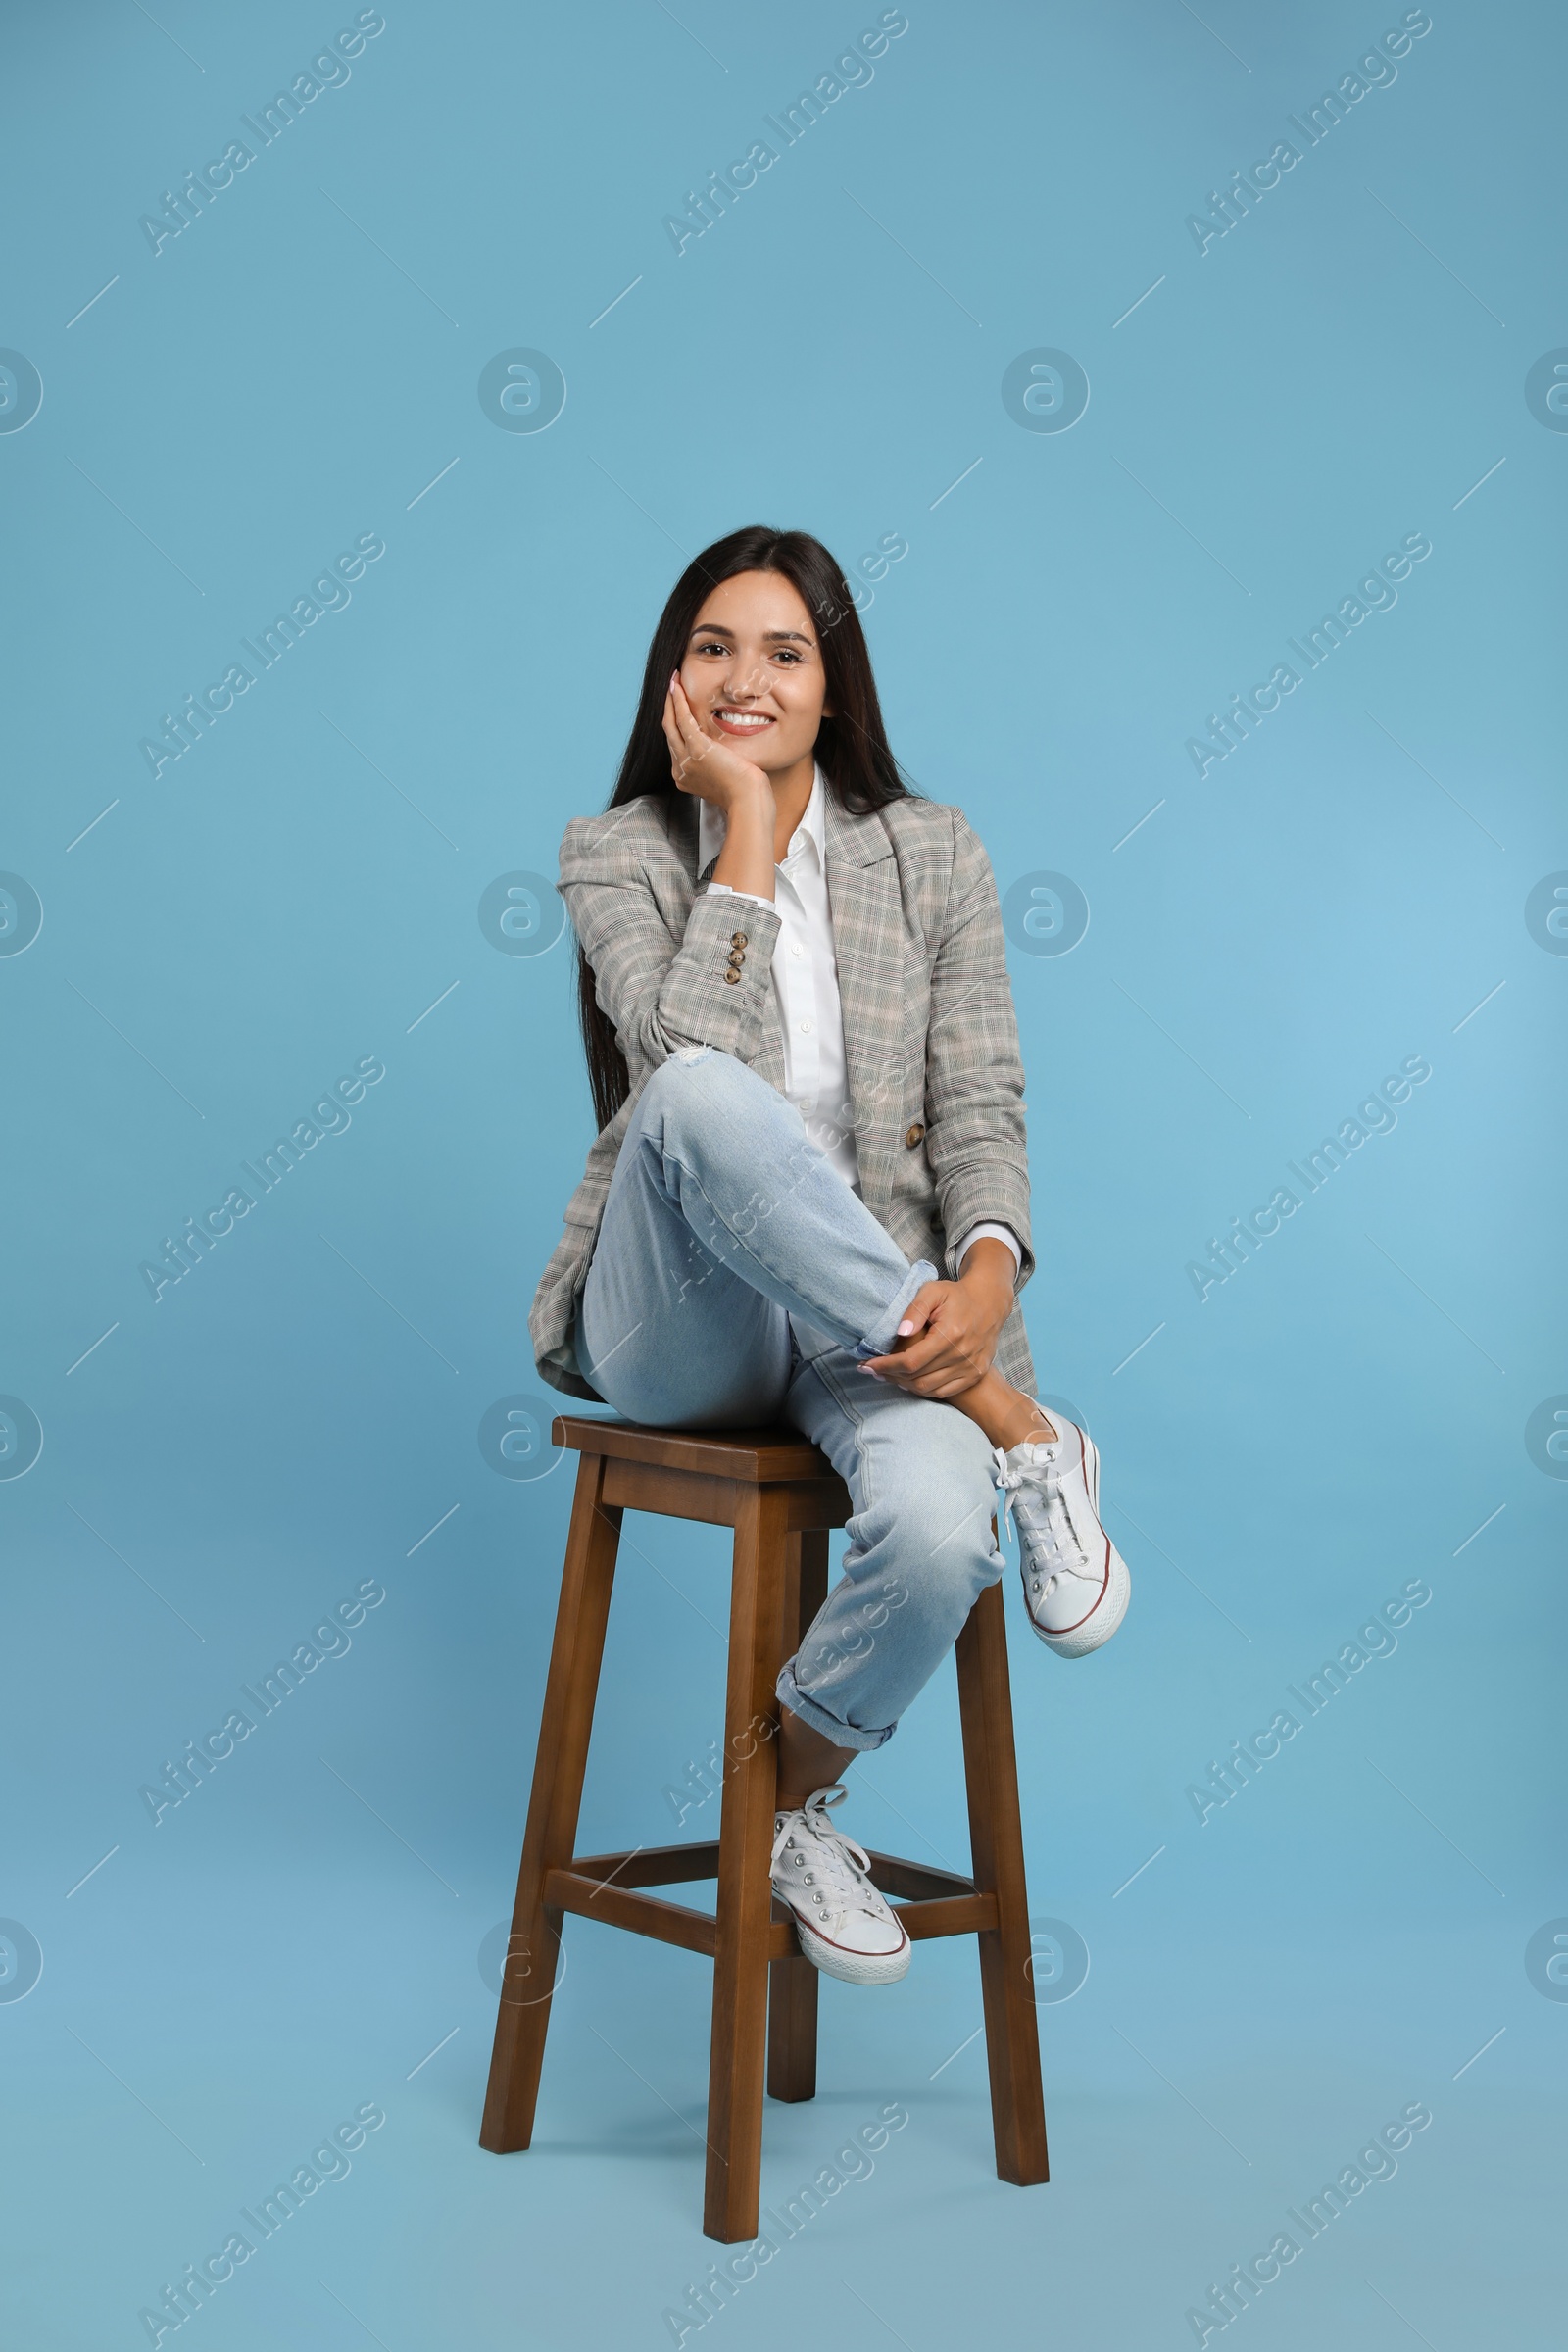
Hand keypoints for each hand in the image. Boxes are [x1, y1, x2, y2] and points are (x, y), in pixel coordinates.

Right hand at [662, 672, 769, 811]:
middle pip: (669, 733)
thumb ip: (718, 766)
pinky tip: (677, 686)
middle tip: (671, 686)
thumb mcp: (726, 779)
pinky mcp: (696, 749)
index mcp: (685, 777)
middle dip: (669, 708)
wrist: (749, 801)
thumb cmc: (746, 793)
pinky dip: (677, 701)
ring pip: (670, 724)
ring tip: (673, 680)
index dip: (676, 723)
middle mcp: (680, 770)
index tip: (679, 706)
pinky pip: (681, 719)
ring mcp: (685, 760)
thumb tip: (724, 755)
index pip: (676, 745)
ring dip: (670, 700)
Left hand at [860, 1255, 1012, 1399]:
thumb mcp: (933, 1291)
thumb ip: (914, 1309)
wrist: (989, 1303)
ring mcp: (971, 1368)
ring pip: (928, 1388)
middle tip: (873, 1369)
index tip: (867, 1364)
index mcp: (951, 1334)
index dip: (886, 1365)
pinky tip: (909, 1380)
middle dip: (890, 1375)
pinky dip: (923, 1389)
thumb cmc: (957, 1296)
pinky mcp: (975, 1374)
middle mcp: (962, 1355)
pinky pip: (943, 1392)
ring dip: (904, 1384)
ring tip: (888, 1374)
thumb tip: (899, 1331)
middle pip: (917, 1378)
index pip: (911, 1360)